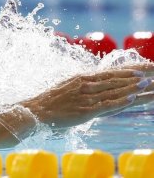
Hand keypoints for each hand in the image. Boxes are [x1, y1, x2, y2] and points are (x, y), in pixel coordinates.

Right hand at [20, 67, 153, 127]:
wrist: (36, 111)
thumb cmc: (51, 101)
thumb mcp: (69, 87)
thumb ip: (85, 85)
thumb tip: (100, 85)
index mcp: (83, 77)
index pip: (112, 71)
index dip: (131, 69)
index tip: (147, 67)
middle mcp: (86, 84)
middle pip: (118, 79)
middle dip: (139, 76)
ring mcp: (86, 97)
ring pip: (115, 91)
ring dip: (135, 88)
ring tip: (151, 84)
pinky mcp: (85, 111)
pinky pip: (106, 105)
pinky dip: (121, 101)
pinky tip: (133, 98)